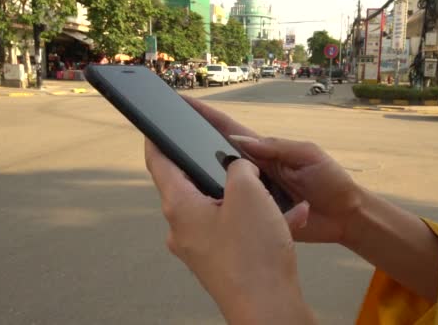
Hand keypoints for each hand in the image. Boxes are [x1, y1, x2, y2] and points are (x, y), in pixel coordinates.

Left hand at [145, 139, 315, 323]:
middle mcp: (183, 228)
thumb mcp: (249, 193)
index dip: (156, 140)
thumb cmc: (253, 255)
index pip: (158, 163)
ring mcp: (200, 247)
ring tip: (274, 197)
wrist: (269, 308)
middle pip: (193, 185)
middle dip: (219, 171)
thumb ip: (238, 167)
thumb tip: (237, 167)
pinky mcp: (218, 260)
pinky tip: (283, 220)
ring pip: (220, 208)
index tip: (154, 129)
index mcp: (180, 207)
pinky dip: (255, 220)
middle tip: (237, 161)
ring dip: (247, 198)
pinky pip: (234, 229)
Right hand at [183, 97, 363, 245]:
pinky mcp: (254, 216)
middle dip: (191, 145)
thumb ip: (276, 147)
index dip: (205, 115)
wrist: (344, 216)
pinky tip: (196, 209)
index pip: (228, 129)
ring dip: (198, 180)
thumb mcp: (308, 155)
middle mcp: (252, 170)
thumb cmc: (330, 180)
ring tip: (171, 176)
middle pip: (216, 155)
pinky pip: (232, 210)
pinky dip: (215, 208)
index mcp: (263, 151)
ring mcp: (251, 193)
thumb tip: (237, 139)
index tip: (181, 102)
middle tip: (163, 141)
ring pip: (219, 185)